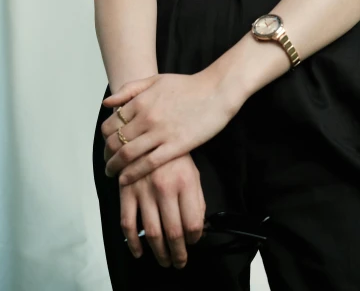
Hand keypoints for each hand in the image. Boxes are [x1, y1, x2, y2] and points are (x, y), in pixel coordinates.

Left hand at [101, 70, 238, 184]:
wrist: (216, 91)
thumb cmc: (188, 86)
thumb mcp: (156, 80)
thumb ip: (130, 89)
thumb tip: (107, 104)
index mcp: (141, 101)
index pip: (111, 124)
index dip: (105, 137)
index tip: (106, 144)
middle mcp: (147, 117)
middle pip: (116, 141)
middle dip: (107, 155)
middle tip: (107, 162)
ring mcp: (160, 133)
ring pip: (127, 154)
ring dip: (115, 166)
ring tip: (112, 172)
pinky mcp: (175, 146)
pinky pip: (147, 163)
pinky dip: (132, 173)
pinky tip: (125, 179)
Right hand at [120, 152, 205, 269]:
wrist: (147, 133)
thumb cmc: (173, 155)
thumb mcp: (193, 172)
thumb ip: (197, 200)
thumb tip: (198, 229)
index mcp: (186, 181)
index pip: (193, 221)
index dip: (195, 238)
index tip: (194, 241)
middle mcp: (165, 188)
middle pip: (173, 232)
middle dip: (178, 253)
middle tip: (179, 262)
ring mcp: (144, 190)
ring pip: (152, 232)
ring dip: (159, 253)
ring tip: (165, 261)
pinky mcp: (126, 191)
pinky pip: (127, 223)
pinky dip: (133, 242)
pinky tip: (139, 251)